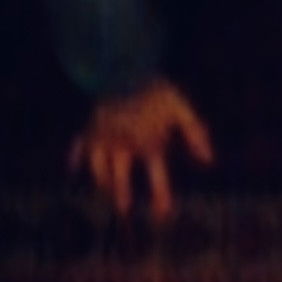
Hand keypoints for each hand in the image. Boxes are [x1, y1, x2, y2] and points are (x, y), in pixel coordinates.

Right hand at [68, 78, 215, 220]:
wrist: (125, 66)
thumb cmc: (155, 89)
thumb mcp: (180, 108)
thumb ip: (195, 133)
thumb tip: (209, 161)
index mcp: (147, 143)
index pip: (156, 174)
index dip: (161, 195)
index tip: (164, 215)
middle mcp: (123, 145)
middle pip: (120, 176)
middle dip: (122, 194)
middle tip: (124, 210)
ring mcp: (103, 138)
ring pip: (98, 167)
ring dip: (101, 180)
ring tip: (104, 192)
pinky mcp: (90, 127)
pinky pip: (78, 145)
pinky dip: (74, 157)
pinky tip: (71, 169)